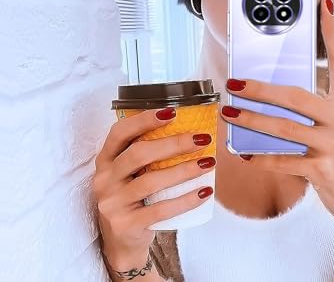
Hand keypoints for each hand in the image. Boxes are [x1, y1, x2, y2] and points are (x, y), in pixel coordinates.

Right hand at [92, 108, 215, 266]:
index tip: (173, 112)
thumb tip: (189, 129)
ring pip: (151, 181)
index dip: (144, 119)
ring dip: (184, 170)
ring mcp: (112, 203)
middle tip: (202, 139)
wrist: (121, 242)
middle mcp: (105, 179)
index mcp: (106, 159)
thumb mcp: (130, 173)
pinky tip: (204, 191)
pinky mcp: (126, 225)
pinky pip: (160, 210)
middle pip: (139, 154)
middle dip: (174, 144)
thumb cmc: (133, 197)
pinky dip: (185, 200)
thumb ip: (147, 153)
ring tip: (208, 163)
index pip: (120, 132)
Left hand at [221, 0, 333, 229]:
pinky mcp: (326, 171)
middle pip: (296, 96)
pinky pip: (285, 160)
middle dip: (260, 90)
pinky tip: (244, 153)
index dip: (332, 32)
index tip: (323, 5)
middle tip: (233, 84)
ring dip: (252, 120)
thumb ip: (319, 111)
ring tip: (230, 113)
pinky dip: (261, 157)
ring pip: (285, 127)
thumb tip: (277, 97)